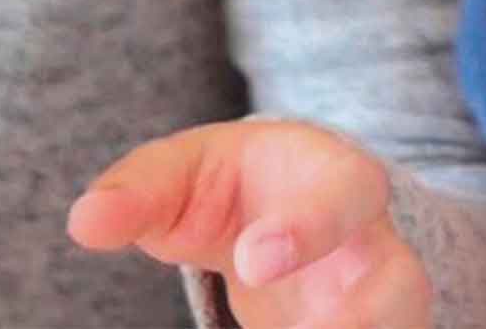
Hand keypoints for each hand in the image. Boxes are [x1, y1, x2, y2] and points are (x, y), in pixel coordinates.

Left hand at [67, 119, 432, 328]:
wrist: (278, 211)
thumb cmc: (227, 184)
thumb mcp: (182, 173)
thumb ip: (135, 191)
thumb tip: (82, 223)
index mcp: (329, 173)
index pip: (343, 189)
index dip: (307, 227)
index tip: (250, 262)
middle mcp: (372, 242)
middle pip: (401, 280)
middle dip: (362, 313)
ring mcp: (382, 301)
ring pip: (403, 325)